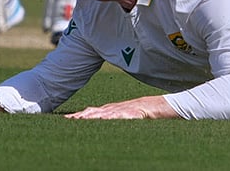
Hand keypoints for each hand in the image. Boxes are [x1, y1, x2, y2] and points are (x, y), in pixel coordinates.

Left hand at [63, 95, 177, 119]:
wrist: (162, 105)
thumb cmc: (145, 113)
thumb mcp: (128, 116)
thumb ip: (117, 118)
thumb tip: (104, 123)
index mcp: (113, 110)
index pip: (94, 112)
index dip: (81, 115)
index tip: (67, 120)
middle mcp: (116, 108)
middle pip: (95, 111)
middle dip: (80, 116)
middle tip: (67, 121)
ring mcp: (123, 110)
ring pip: (103, 112)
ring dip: (90, 116)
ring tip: (78, 120)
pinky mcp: (132, 113)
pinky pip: (119, 115)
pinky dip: (109, 117)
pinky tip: (101, 119)